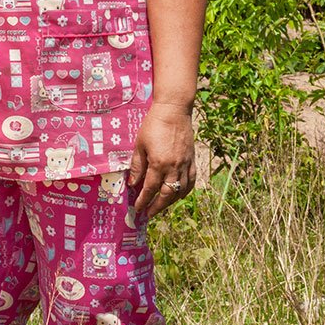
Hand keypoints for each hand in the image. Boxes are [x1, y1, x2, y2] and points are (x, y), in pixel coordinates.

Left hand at [128, 102, 195, 223]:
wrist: (174, 110)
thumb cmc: (153, 124)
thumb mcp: (140, 144)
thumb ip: (138, 166)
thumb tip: (133, 183)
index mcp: (159, 164)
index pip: (150, 189)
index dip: (143, 201)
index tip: (138, 208)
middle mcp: (174, 167)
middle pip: (167, 195)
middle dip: (157, 206)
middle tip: (149, 213)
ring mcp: (185, 165)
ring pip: (180, 191)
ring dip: (171, 202)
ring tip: (162, 206)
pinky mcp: (192, 160)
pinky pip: (191, 181)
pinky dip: (185, 191)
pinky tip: (179, 194)